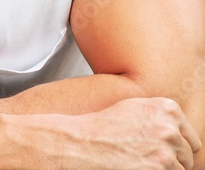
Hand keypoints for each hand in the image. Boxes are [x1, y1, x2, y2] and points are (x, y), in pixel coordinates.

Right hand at [70, 97, 200, 169]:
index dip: (177, 148)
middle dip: (172, 160)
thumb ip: (161, 117)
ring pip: (180, 169)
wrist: (82, 143)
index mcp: (168, 109)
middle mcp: (170, 128)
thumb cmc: (103, 127)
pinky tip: (138, 167)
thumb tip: (179, 132)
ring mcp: (166, 150)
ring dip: (164, 169)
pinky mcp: (160, 169)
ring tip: (140, 162)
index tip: (164, 151)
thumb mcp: (134, 108)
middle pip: (187, 156)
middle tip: (147, 158)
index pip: (191, 139)